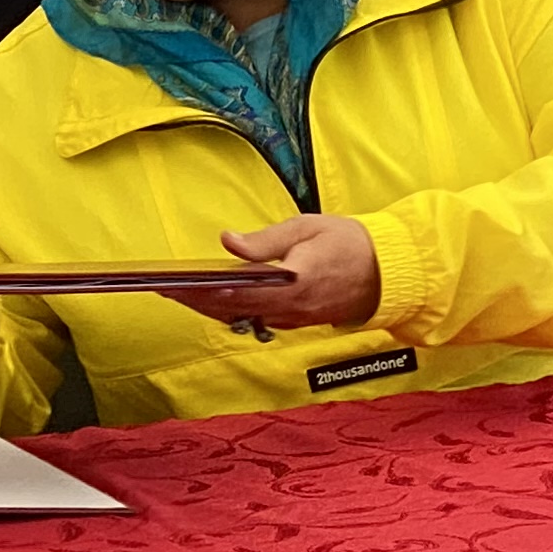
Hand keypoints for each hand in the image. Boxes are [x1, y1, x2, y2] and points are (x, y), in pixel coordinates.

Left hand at [173, 215, 383, 333]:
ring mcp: (293, 318)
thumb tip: (228, 241)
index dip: (201, 291)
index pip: (236, 290)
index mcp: (292, 280)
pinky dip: (233, 312)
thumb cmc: (348, 243)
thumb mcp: (306, 228)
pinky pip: (258, 319)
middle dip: (195, 301)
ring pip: (242, 317)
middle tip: (164, 291)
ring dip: (210, 308)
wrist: (388, 274)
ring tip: (180, 295)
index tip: (174, 284)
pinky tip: (214, 301)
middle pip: (231, 308)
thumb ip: (265, 240)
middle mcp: (290, 307)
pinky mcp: (297, 322)